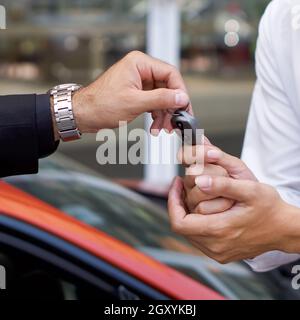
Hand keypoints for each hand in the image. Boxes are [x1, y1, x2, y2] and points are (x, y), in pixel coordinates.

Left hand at [71, 51, 190, 132]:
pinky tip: (155, 126)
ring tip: (162, 128)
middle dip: (171, 107)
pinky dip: (156, 115)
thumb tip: (181, 98)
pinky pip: (153, 102)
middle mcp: (140, 70)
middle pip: (167, 87)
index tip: (183, 106)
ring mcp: (139, 82)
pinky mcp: (136, 93)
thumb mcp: (135, 103)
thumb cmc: (100, 105)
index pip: (170, 73)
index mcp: (139, 63)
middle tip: (175, 121)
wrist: (84, 114)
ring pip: (162, 97)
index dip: (179, 91)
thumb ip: (161, 99)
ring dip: (164, 114)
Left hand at [168, 147, 294, 263]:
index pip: (179, 222)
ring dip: (186, 213)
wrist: (284, 229)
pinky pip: (199, 238)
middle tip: (182, 186)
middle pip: (182, 227)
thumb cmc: (270, 209)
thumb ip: (223, 185)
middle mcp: (215, 246)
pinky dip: (196, 222)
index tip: (176, 185)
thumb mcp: (250, 190)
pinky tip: (202, 209)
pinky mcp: (221, 254)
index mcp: (219, 230)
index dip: (172, 202)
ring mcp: (218, 252)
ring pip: (189, 233)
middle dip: (178, 204)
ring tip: (191, 195)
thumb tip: (200, 181)